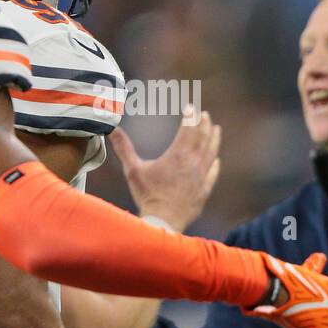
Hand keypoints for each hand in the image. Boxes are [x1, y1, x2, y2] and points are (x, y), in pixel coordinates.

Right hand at [111, 106, 220, 232]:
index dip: (190, 117)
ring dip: (214, 139)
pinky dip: (215, 163)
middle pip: (203, 139)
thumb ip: (124, 148)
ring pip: (211, 153)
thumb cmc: (147, 195)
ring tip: (216, 129)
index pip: (188, 130)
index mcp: (178, 155)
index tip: (191, 107)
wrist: (163, 220)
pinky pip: (213, 173)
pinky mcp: (204, 190)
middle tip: (205, 114)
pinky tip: (216, 159)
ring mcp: (201, 177)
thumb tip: (111, 129)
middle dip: (204, 124)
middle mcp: (193, 163)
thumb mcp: (133, 170)